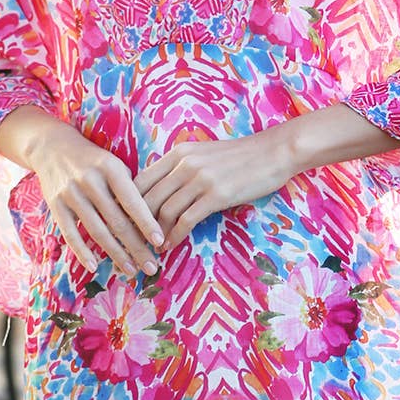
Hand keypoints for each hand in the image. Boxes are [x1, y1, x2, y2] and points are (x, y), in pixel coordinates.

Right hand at [0, 110, 164, 275]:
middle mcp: (90, 180)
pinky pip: (70, 233)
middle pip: (117, 221)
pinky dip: (82, 252)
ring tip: (131, 270)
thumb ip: (130, 187)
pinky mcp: (55, 205)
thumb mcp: (114, 164)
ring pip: (97, 230)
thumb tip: (154, 219)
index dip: (147, 223)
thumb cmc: (94, 160)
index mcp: (110, 168)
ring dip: (115, 253)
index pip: (132, 201)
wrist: (53, 147)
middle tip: (152, 267)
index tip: (160, 242)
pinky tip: (94, 267)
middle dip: (136, 247)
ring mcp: (71, 193)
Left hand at [133, 133, 296, 249]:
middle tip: (132, 242)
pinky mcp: (216, 195)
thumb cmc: (241, 156)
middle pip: (147, 198)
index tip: (125, 222)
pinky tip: (172, 245)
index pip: (141, 179)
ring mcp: (201, 179)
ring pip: (164, 211)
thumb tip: (162, 190)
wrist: (274, 152)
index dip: (128, 204)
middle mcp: (185, 163)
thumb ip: (182, 166)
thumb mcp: (205, 153)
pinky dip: (175, 236)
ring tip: (152, 247)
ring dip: (155, 234)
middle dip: (136, 224)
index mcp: (179, 152)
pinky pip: (186, 220)